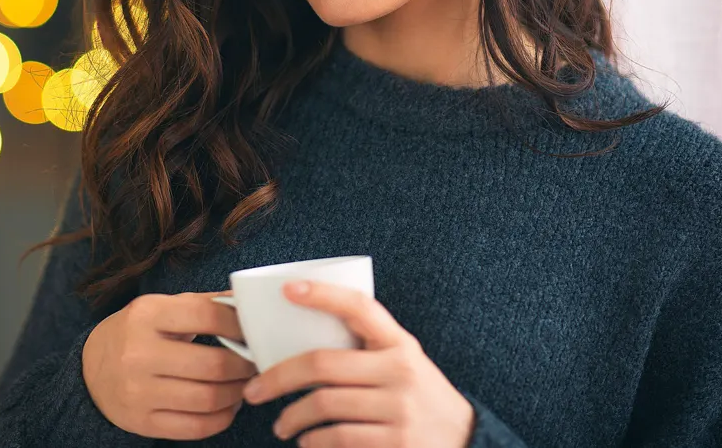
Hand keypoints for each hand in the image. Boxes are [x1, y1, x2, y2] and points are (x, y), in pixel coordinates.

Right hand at [83, 290, 257, 439]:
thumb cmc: (135, 333)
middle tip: (255, 362)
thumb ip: (201, 304)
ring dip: (238, 393)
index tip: (252, 330)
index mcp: (145, 315)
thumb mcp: (159, 308)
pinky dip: (223, 418)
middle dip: (245, 365)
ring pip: (208, 399)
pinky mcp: (142, 422)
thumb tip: (245, 303)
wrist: (90, 369)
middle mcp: (138, 354)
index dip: (239, 324)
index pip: (206, 316)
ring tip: (244, 383)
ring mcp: (138, 392)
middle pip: (212, 364)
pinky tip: (227, 405)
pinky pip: (196, 427)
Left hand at [241, 280, 474, 446]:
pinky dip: (314, 442)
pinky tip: (308, 442)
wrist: (466, 442)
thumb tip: (300, 338)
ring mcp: (400, 409)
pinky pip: (338, 439)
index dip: (323, 295)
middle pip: (321, 364)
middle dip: (277, 378)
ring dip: (292, 416)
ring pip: (324, 405)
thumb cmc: (419, 397)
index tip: (288, 289)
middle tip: (256, 390)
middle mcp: (401, 371)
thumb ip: (367, 350)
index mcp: (400, 344)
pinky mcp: (397, 444)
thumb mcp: (404, 363)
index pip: (360, 307)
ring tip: (282, 425)